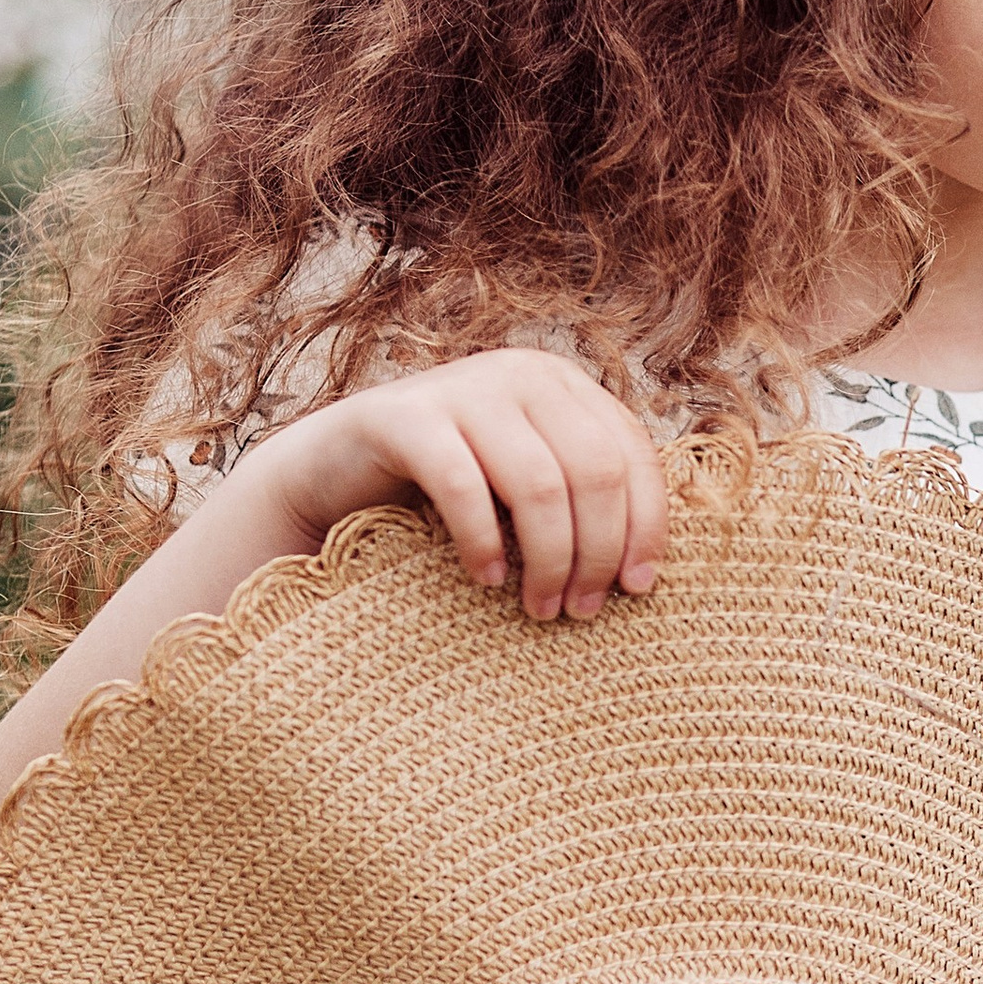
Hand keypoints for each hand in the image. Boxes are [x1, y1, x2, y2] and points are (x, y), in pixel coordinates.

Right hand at [241, 350, 667, 620]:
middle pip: (595, 471)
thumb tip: (646, 573)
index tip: (636, 589)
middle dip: (597, 552)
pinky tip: (486, 580)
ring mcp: (463, 387)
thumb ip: (581, 497)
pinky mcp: (406, 416)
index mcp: (564, 384)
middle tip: (582, 611)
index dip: (645, 525)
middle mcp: (522, 372)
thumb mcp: (526, 483)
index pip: (633, 453)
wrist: (336, 468)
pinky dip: (483, 542)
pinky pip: (464, 487)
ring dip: (549, 559)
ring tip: (540, 609)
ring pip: (540, 483)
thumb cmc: (449, 491)